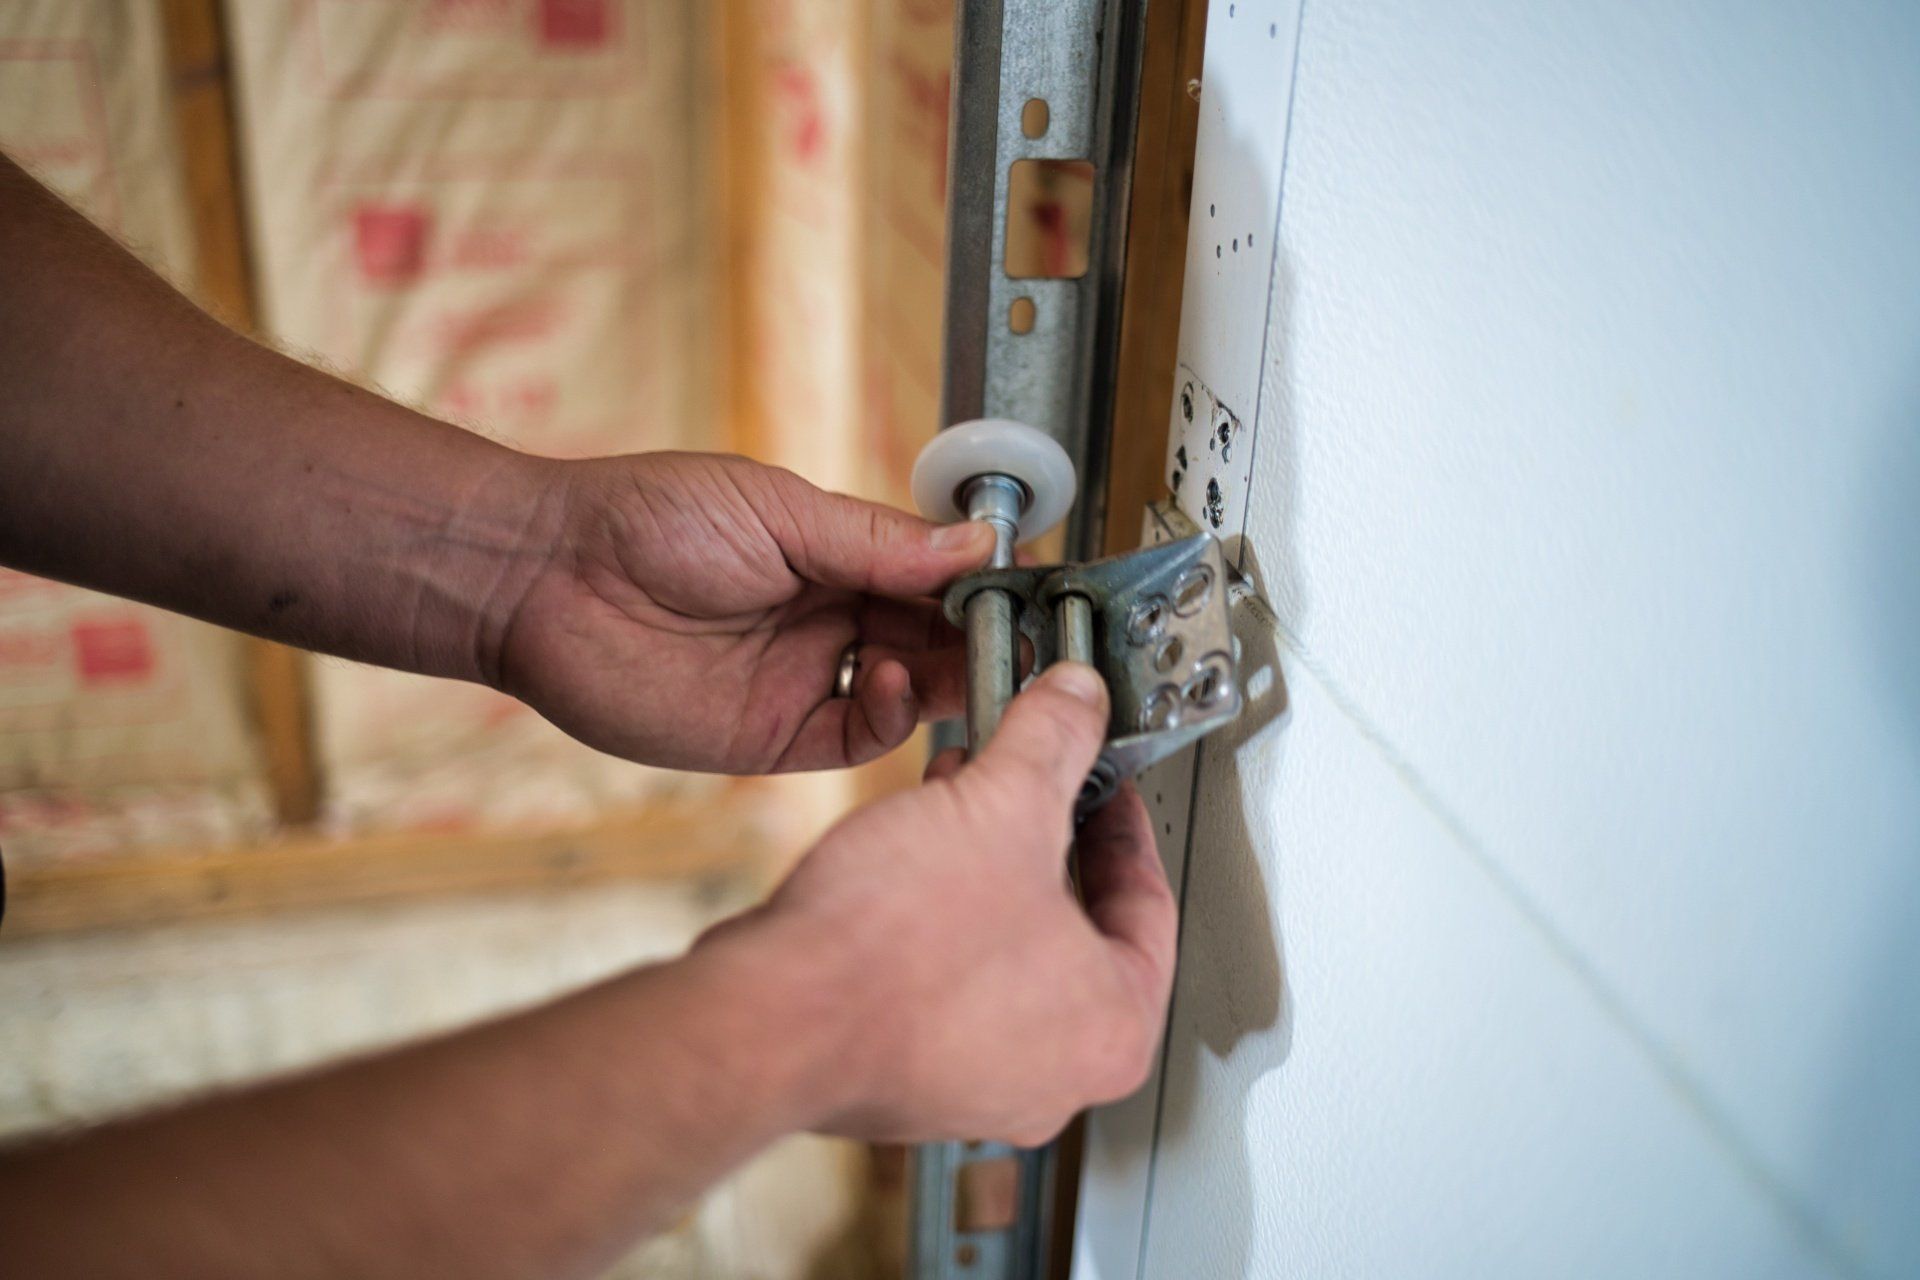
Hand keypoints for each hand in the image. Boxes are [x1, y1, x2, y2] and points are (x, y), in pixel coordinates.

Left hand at [494, 453, 996, 773]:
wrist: (545, 578)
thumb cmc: (644, 520)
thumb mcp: (777, 509)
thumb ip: (877, 539)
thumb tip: (974, 546)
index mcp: (833, 556)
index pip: (931, 578)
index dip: (980, 586)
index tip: (1029, 589)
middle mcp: (826, 621)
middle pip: (929, 641)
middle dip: (978, 640)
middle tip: (1025, 640)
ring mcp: (800, 680)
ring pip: (905, 694)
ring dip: (945, 681)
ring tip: (971, 663)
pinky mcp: (770, 735)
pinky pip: (852, 738)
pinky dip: (886, 720)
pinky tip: (888, 685)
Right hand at [706, 663, 1177, 1145]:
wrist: (770, 1020)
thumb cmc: (893, 950)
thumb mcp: (1001, 805)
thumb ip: (1054, 740)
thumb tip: (1080, 701)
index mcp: (1114, 1025)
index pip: (1150, 902)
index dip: (1122, 817)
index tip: (1099, 779)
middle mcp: (1058, 1076)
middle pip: (1075, 928)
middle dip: (1038, 837)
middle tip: (1020, 782)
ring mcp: (978, 1086)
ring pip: (1004, 954)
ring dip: (981, 872)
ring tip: (949, 805)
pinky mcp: (907, 1079)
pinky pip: (943, 986)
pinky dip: (934, 922)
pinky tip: (901, 864)